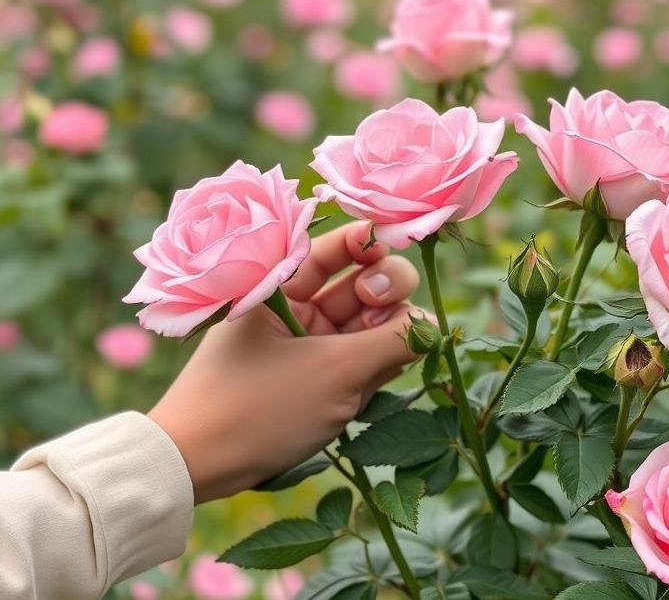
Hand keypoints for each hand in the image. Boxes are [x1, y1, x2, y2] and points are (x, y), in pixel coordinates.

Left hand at [149, 221, 427, 502]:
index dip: (372, 243)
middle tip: (380, 309)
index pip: (339, 247)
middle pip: (361, 281)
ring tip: (383, 359)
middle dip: (384, 290)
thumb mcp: (334, 373)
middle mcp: (296, 308)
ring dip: (382, 336)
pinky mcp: (313, 379)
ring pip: (366, 323)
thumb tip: (434, 323)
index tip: (395, 249)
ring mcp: (307, 344)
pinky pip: (357, 360)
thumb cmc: (257, 407)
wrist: (194, 467)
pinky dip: (371, 368)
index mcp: (283, 284)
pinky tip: (373, 384)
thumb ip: (393, 341)